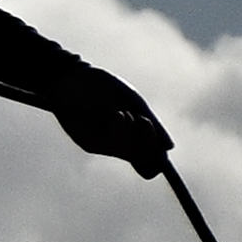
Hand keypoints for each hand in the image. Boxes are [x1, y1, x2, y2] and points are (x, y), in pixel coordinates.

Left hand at [58, 80, 175, 176]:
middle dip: (149, 140)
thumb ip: (151, 124)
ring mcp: (107, 146)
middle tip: (144, 121)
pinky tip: (115, 113)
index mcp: (135, 135)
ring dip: (133, 132)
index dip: (160, 161)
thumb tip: (170, 147)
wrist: (70, 80)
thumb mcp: (133, 102)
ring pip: (131, 152)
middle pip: (146, 160)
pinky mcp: (91, 145)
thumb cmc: (104, 87)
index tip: (163, 148)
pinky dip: (120, 128)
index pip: (152, 161)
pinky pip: (114, 145)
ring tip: (123, 113)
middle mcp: (122, 145)